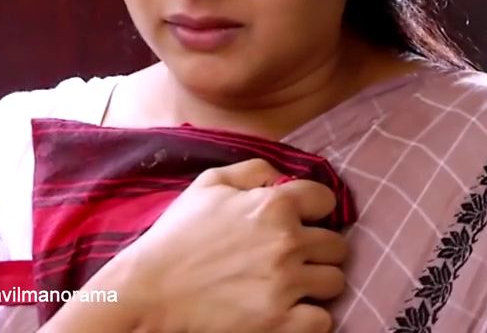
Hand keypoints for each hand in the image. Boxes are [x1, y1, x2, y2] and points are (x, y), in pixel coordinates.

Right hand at [110, 158, 349, 332]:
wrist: (148, 289)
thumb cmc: (177, 235)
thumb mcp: (208, 184)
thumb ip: (254, 170)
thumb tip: (284, 177)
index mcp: (273, 205)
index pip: (327, 201)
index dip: (316, 210)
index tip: (303, 220)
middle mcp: (286, 243)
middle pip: (338, 246)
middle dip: (320, 249)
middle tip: (295, 256)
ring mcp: (285, 285)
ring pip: (336, 282)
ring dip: (318, 282)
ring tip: (293, 284)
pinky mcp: (279, 322)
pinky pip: (323, 321)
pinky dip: (311, 317)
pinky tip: (291, 310)